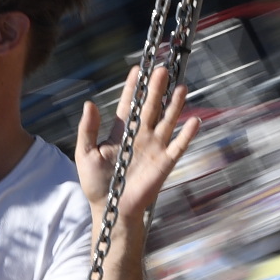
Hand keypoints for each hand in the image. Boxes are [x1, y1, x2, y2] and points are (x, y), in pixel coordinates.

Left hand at [76, 61, 200, 222]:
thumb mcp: (85, 154)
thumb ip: (87, 129)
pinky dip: (187, 134)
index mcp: (120, 132)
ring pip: (167, 120)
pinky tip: (194, 120)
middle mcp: (140, 136)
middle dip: (156, 88)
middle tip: (161, 69)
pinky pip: (178, 145)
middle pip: (150, 107)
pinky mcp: (165, 162)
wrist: (112, 209)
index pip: (128, 104)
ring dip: (174, 105)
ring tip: (181, 86)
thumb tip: (89, 104)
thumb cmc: (96, 184)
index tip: (137, 69)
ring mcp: (154, 148)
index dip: (132, 87)